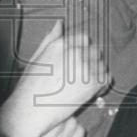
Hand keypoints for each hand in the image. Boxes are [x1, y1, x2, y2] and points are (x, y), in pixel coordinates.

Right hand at [0, 22, 107, 136]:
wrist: (29, 112)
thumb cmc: (30, 87)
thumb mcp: (37, 58)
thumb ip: (51, 39)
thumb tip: (60, 23)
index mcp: (61, 44)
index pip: (84, 39)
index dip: (83, 51)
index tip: (79, 62)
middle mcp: (75, 52)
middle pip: (95, 51)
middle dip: (90, 62)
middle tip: (80, 76)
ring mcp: (85, 67)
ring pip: (101, 64)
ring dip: (96, 74)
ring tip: (81, 85)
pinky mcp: (93, 82)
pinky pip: (106, 78)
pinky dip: (101, 85)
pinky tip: (90, 91)